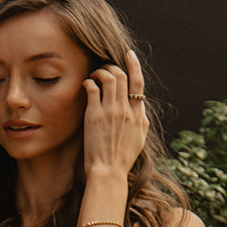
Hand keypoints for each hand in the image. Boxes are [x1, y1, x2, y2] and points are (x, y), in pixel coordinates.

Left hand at [81, 49, 148, 179]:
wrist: (109, 171)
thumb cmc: (122, 158)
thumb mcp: (140, 138)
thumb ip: (141, 119)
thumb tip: (139, 105)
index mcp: (137, 114)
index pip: (138, 83)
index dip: (134, 65)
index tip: (128, 55)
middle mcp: (125, 109)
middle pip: (121, 76)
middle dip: (112, 66)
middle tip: (104, 67)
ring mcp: (110, 111)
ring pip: (108, 78)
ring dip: (99, 71)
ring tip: (94, 75)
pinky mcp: (94, 115)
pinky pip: (92, 88)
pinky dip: (89, 82)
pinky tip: (85, 85)